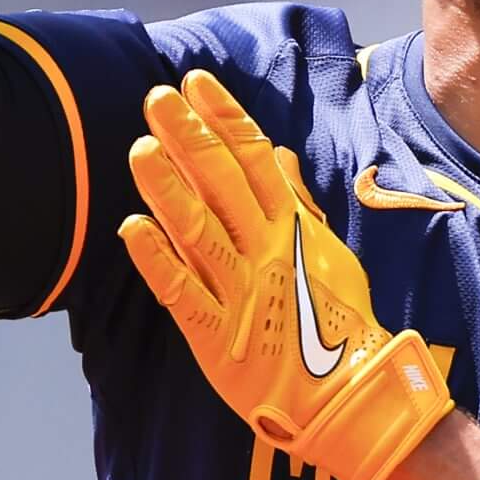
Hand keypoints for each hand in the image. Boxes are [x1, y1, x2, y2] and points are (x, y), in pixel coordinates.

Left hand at [119, 71, 453, 479]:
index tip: (195, 82)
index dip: (224, 119)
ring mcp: (241, 292)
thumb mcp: (328, 254)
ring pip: (200, 230)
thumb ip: (298, 204)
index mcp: (293, 229)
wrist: (348, 396)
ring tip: (140, 149)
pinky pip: (183, 293)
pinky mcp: (217, 337)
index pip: (255, 160)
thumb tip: (277, 154)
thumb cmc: (339, 323)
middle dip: (189, 137)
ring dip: (168, 188)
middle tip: (156, 98)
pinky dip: (157, 260)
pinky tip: (131, 228)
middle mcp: (267, 252)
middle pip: (223, 184)